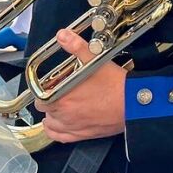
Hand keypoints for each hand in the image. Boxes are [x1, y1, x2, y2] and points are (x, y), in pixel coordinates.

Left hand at [34, 28, 127, 142]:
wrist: (132, 103)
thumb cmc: (114, 84)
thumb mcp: (94, 59)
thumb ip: (76, 46)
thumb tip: (63, 35)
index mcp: (61, 98)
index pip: (40, 96)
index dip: (46, 88)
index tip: (54, 83)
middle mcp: (64, 115)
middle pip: (44, 110)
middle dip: (49, 100)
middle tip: (60, 91)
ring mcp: (72, 127)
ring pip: (50, 125)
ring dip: (52, 116)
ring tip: (61, 106)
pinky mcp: (82, 135)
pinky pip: (59, 138)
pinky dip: (56, 131)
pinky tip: (60, 124)